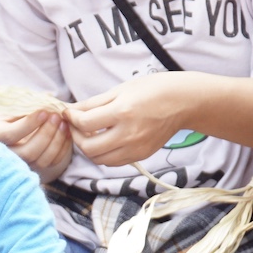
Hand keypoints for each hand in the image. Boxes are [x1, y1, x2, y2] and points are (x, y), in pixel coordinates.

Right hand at [0, 106, 73, 180]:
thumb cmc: (9, 105)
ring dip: (56, 141)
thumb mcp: (11, 99)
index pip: (10, 135)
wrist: (8, 118)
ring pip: (41, 161)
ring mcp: (20, 161)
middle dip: (45, 134)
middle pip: (27, 152)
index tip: (44, 111)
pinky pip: (51, 162)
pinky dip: (62, 148)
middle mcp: (4, 152)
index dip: (29, 124)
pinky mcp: (34, 164)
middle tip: (57, 116)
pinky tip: (66, 132)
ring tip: (63, 123)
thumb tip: (48, 99)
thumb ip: (26, 102)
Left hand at [67, 71, 191, 166]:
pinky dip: (104, 154)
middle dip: (76, 137)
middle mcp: (129, 134)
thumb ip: (93, 103)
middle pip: (88, 148)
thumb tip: (71, 110)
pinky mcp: (141, 155)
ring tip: (89, 134)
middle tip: (76, 126)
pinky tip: (104, 141)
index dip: (72, 119)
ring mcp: (136, 148)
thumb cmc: (153, 89)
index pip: (85, 123)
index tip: (68, 113)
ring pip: (99, 159)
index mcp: (123, 112)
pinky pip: (113, 162)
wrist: (184, 102)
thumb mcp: (121, 89)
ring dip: (88, 149)